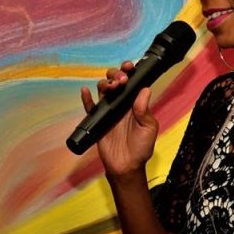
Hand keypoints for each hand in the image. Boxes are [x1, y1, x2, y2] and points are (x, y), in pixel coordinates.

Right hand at [80, 60, 158, 176]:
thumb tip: (145, 90)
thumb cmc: (141, 148)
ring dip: (105, 83)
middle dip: (116, 75)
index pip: (132, 82)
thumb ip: (144, 110)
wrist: (126, 166)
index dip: (129, 71)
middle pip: (115, 81)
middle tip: (121, 80)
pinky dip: (86, 98)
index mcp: (135, 103)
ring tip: (111, 87)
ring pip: (103, 90)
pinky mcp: (98, 120)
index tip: (129, 66)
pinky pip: (90, 107)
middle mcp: (122, 104)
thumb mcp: (148, 128)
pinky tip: (85, 91)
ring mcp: (109, 111)